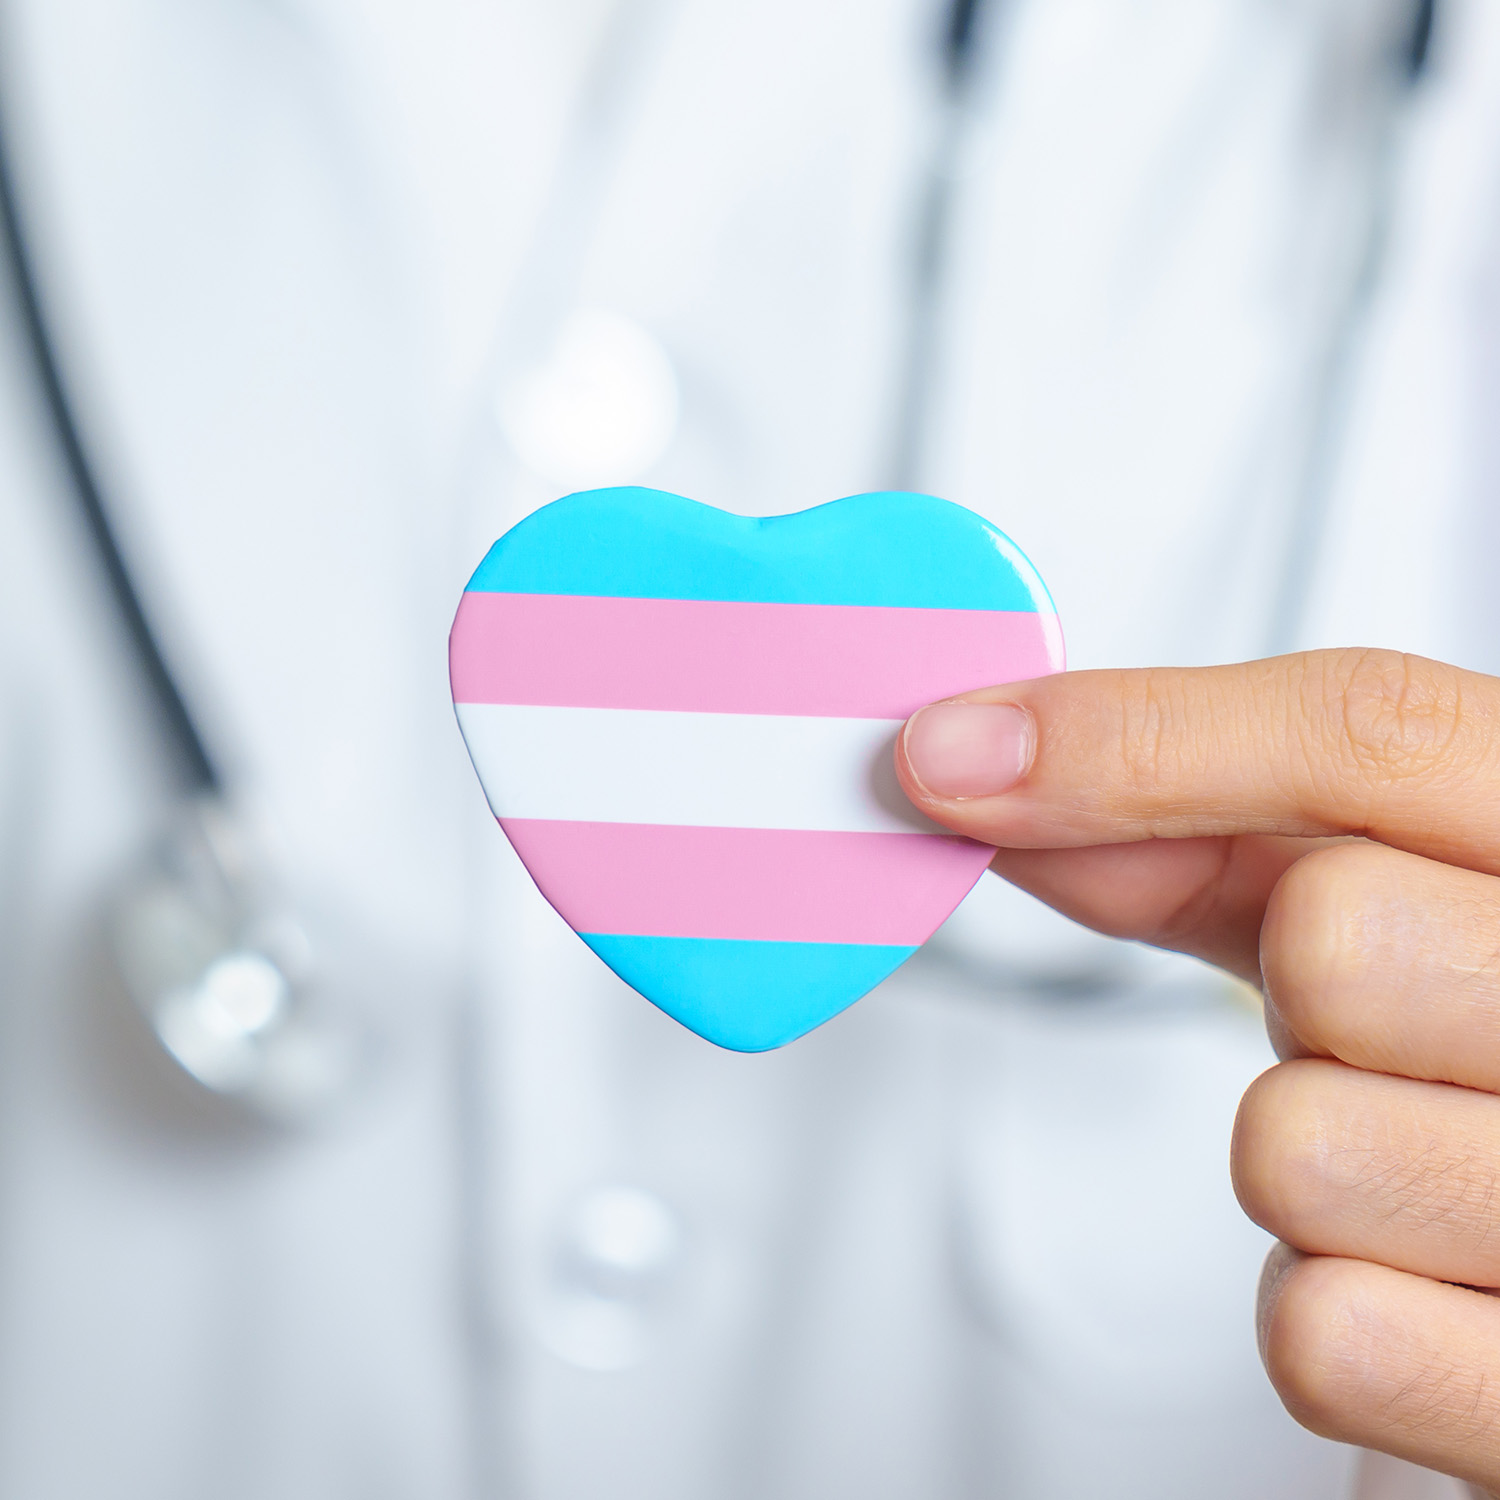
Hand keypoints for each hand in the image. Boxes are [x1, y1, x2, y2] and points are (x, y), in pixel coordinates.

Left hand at [896, 649, 1499, 1492]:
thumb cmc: (1468, 1021)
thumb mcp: (1362, 883)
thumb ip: (1188, 825)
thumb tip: (978, 774)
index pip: (1362, 730)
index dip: (1130, 741)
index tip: (951, 763)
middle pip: (1332, 940)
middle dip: (1289, 984)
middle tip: (1358, 1029)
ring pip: (1298, 1149)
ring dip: (1296, 1158)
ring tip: (1396, 1153)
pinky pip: (1327, 1337)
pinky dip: (1321, 1310)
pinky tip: (1403, 1272)